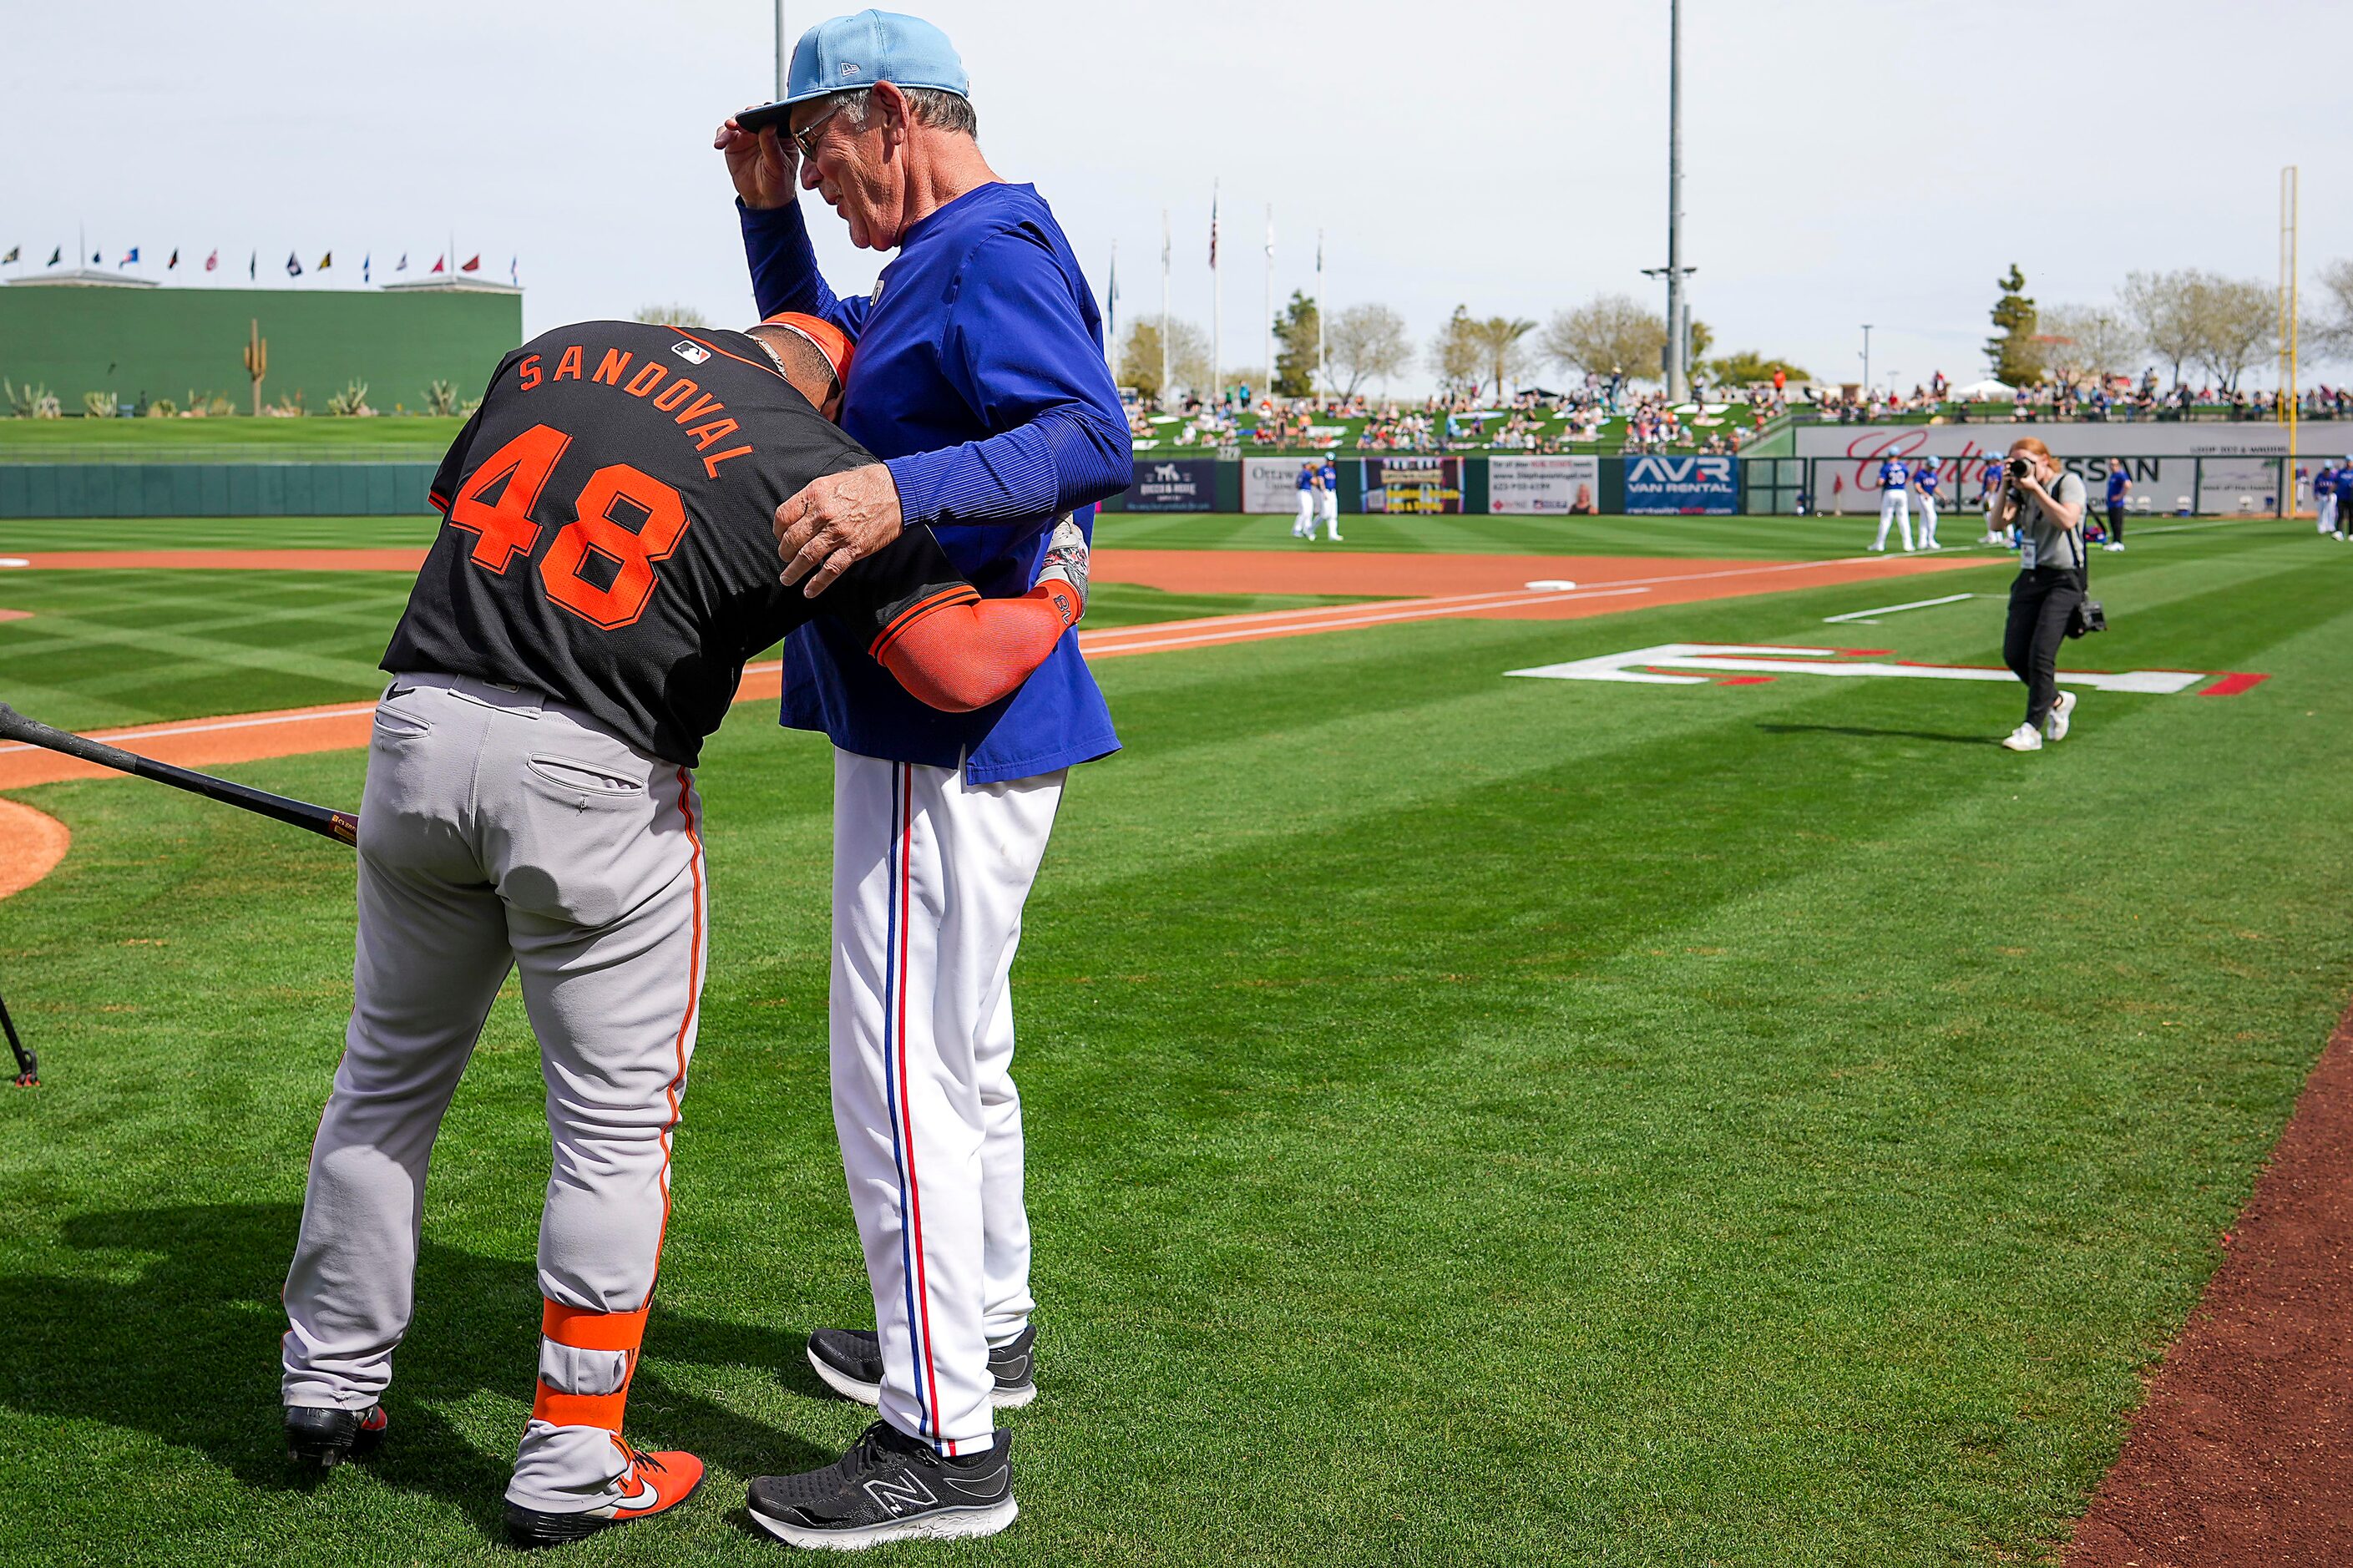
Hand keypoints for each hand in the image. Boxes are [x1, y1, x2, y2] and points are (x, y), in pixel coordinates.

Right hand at [714, 114, 796, 209]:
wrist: (764, 200)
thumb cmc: (778, 183)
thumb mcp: (779, 166)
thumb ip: (772, 146)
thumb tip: (769, 126)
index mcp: (781, 133)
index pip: (774, 115)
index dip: (767, 111)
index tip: (760, 112)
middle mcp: (763, 130)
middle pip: (753, 114)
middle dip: (746, 114)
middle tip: (741, 120)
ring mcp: (747, 136)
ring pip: (738, 121)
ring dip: (732, 122)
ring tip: (730, 128)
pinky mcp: (734, 143)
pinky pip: (725, 134)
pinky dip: (721, 136)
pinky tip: (720, 143)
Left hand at [775, 464, 903, 595]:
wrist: (896, 491)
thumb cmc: (865, 483)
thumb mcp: (831, 481)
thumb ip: (813, 498)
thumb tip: (799, 516)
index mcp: (815, 494)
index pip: (783, 516)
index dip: (777, 530)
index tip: (780, 536)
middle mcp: (823, 514)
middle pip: (791, 539)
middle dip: (784, 552)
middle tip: (784, 558)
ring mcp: (838, 533)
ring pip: (806, 557)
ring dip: (793, 571)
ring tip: (787, 578)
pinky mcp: (854, 548)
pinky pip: (831, 570)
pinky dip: (817, 583)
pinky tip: (809, 591)